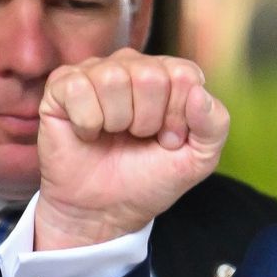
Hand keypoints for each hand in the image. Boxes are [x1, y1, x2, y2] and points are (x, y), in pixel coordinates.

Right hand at [32, 50, 229, 249]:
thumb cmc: (148, 179)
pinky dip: (87, 123)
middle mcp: (131, 65)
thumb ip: (214, 125)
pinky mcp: (62, 86)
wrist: (104, 210)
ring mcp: (95, 72)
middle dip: (147, 121)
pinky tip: (87, 134)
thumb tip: (200, 93)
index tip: (168, 140)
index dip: (178, 116)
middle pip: (150, 75)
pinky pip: (79, 89)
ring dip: (117, 122)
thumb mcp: (198, 159)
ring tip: (112, 136)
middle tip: (138, 140)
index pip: (183, 75)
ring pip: (113, 79)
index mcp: (168, 75)